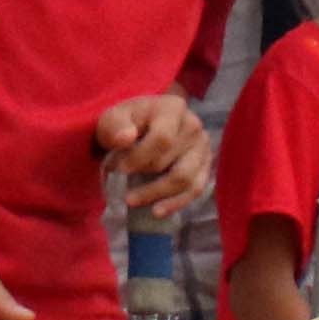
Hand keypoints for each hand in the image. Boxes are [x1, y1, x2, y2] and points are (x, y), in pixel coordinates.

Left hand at [95, 91, 205, 221]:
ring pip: (185, 179)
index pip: (163, 139)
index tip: (117, 168)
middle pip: (169, 161)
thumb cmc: (127, 121)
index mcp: (173, 108)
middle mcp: (194, 126)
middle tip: (117, 179)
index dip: (139, 157)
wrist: (143, 123)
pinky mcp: (205, 165)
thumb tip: (126, 139)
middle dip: (141, 174)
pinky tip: (158, 211)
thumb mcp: (113, 117)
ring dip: (157, 193)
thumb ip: (116, 126)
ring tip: (131, 201)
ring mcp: (203, 147)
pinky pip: (196, 189)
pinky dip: (176, 203)